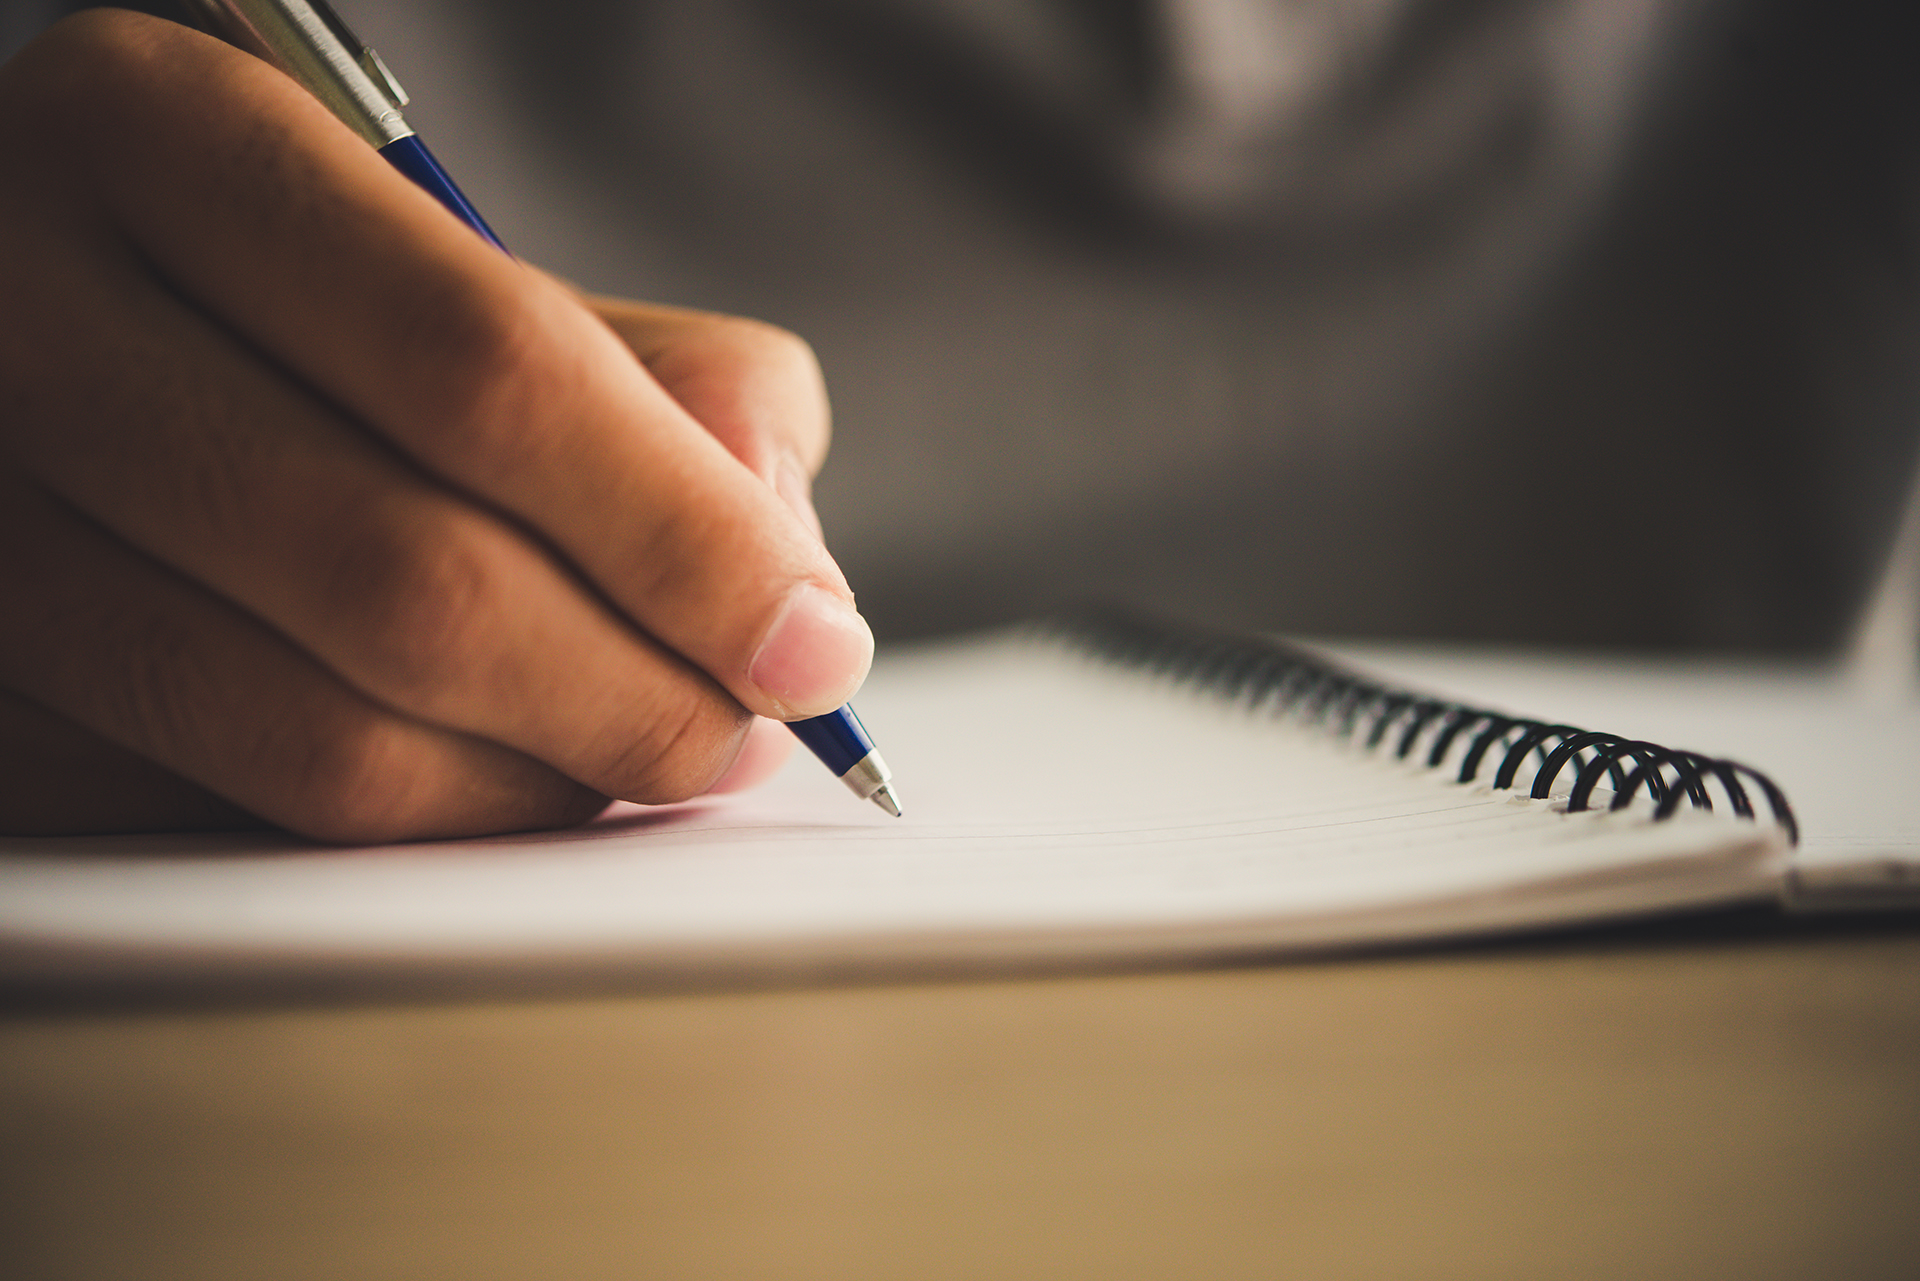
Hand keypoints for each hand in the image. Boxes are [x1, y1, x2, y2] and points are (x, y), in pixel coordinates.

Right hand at [0, 12, 867, 840]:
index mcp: (172, 137)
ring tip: (648, 751)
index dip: (682, 537)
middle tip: (747, 731)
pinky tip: (506, 773)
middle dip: (636, 693)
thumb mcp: (481, 255)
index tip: (814, 647)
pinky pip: (249, 809)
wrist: (52, 316)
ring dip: (542, 783)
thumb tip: (788, 572)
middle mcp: (26, 311)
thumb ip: (671, 380)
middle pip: (410, 578)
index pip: (487, 371)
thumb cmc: (308, 291)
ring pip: (321, 734)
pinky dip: (428, 819)